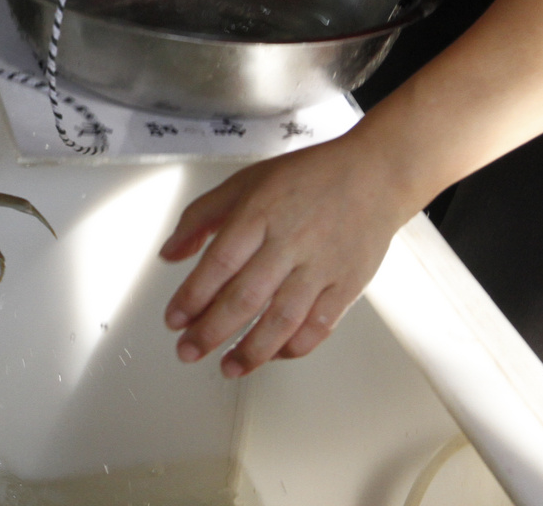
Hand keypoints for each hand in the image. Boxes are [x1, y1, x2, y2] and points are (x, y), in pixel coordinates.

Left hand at [157, 136, 415, 376]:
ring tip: (227, 368)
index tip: (174, 320)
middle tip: (188, 351)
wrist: (373, 175)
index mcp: (258, 214)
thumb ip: (200, 217)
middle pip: (245, 297)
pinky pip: (319, 326)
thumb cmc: (305, 178)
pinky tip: (272, 355)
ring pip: (282, 319)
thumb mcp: (243, 183)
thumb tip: (169, 254)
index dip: (193, 296)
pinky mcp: (348, 285)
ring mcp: (321, 267)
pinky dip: (294, 346)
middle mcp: (289, 242)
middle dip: (211, 331)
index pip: (219, 263)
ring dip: (251, 350)